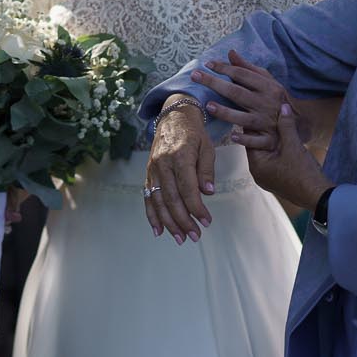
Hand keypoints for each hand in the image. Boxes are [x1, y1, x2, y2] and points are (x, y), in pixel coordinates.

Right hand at [146, 94, 216, 241]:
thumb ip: (206, 170)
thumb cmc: (194, 134)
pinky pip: (148, 197)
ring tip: (180, 239)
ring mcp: (153, 169)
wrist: (173, 117)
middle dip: (183, 221)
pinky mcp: (148, 173)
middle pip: (171, 198)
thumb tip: (208, 192)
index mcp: (180, 156)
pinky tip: (158, 231)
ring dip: (169, 223)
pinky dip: (152, 215)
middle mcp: (163, 164)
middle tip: (195, 236)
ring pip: (158, 201)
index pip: (187, 188)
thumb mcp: (207, 147)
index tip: (207, 222)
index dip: (196, 208)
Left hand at [234, 97, 328, 211]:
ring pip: (265, 154)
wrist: (318, 196)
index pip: (248, 139)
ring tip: (277, 127)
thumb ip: (286, 125)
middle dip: (262, 132)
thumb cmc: (303, 172)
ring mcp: (267, 179)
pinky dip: (276, 151)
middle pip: (256, 146)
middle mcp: (258, 173)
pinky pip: (272, 161)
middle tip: (267, 115)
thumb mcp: (294, 145)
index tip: (257, 110)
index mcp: (256, 165)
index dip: (253, 123)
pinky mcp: (277, 181)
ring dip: (270, 142)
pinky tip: (285, 142)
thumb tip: (282, 106)